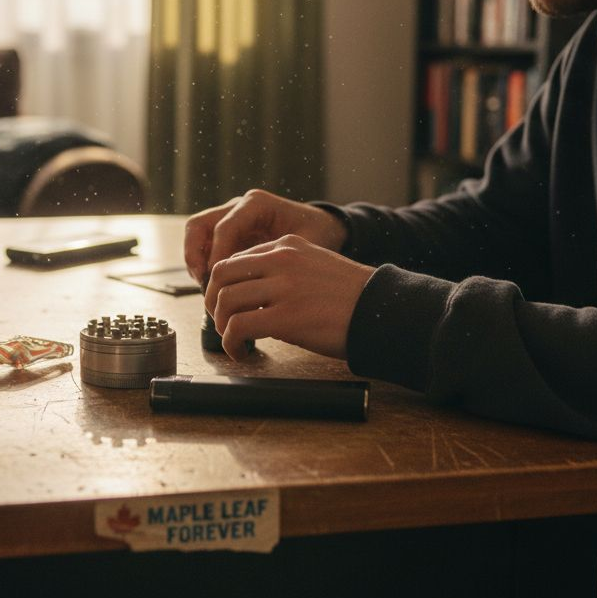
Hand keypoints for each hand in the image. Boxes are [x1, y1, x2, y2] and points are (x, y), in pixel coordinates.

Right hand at [183, 189, 347, 283]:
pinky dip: (203, 265)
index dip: (217, 256)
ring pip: (196, 234)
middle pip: (199, 225)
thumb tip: (257, 289)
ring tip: (206, 288)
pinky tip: (215, 287)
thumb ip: (282, 261)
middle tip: (204, 283)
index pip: (225, 227)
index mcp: (257, 205)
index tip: (218, 280)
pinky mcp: (228, 234)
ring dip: (196, 261)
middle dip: (195, 255)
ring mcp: (230, 219)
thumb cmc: (317, 234)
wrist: (323, 227)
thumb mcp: (306, 245)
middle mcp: (238, 208)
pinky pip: (204, 246)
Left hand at [205, 234, 374, 358]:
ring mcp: (283, 287)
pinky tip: (241, 352)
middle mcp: (281, 260)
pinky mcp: (285, 317)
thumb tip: (254, 296)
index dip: (223, 285)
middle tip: (221, 322)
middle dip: (213, 301)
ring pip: (225, 300)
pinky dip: (231, 343)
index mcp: (287, 245)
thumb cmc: (353, 296)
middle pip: (221, 274)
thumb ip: (284, 272)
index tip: (227, 305)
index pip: (235, 258)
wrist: (382, 310)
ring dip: (221, 325)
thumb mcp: (315, 266)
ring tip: (233, 340)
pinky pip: (238, 327)